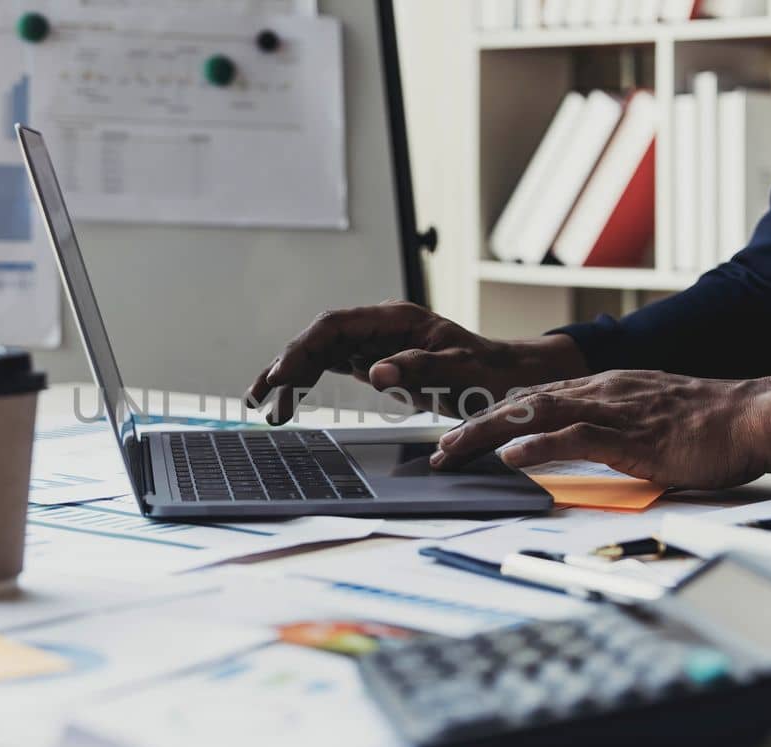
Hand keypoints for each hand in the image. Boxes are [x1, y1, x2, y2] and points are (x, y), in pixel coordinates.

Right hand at [246, 300, 585, 423]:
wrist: (508, 378)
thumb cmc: (490, 373)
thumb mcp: (462, 373)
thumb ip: (420, 369)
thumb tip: (376, 371)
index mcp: (396, 319)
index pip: (335, 325)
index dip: (303, 348)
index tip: (283, 375)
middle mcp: (379, 326)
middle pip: (318, 338)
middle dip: (286, 364)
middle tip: (261, 397)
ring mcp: (375, 343)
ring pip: (319, 353)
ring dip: (290, 376)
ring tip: (262, 404)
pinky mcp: (376, 362)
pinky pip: (331, 367)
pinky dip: (308, 383)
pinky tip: (288, 400)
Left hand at [430, 371, 770, 492]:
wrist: (757, 417)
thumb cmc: (713, 426)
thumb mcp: (650, 423)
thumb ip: (614, 431)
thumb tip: (586, 451)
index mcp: (605, 388)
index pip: (535, 399)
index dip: (494, 416)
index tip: (461, 435)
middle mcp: (601, 391)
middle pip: (522, 402)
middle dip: (474, 424)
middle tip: (439, 449)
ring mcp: (614, 409)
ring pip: (536, 415)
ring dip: (488, 434)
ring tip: (454, 452)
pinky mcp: (632, 434)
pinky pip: (575, 438)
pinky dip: (538, 446)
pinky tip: (511, 457)